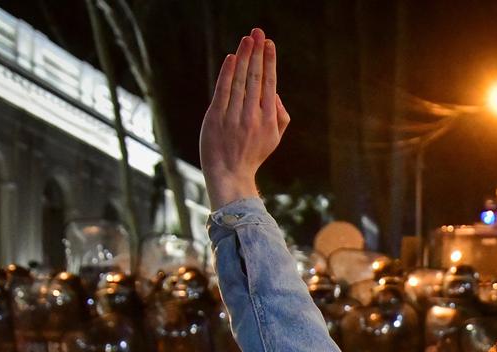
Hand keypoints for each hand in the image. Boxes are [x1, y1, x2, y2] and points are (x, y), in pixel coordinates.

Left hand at [199, 28, 291, 209]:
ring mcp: (234, 117)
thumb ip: (281, 115)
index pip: (270, 85)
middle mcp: (252, 117)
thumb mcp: (274, 139)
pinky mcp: (215, 118)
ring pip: (240, 81)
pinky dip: (227, 73)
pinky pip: (223, 91)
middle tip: (259, 32)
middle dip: (258, 53)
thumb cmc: (252, 154)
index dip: (270, 63)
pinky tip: (232, 58)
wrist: (229, 174)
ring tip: (247, 39)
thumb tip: (277, 93)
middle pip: (256, 78)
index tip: (270, 45)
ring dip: (244, 57)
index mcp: (269, 121)